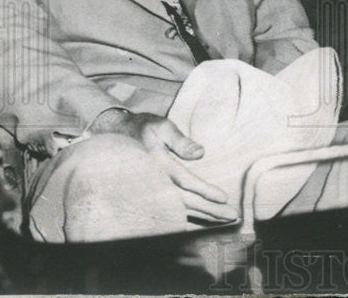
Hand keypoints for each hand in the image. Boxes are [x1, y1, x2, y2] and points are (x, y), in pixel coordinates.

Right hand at [89, 109, 237, 222]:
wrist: (115, 137)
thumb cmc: (143, 128)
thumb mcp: (161, 126)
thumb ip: (180, 140)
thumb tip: (200, 153)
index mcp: (157, 163)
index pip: (184, 181)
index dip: (204, 191)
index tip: (223, 198)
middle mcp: (153, 181)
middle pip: (184, 201)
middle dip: (209, 210)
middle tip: (232, 215)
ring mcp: (150, 191)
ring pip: (179, 209)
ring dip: (203, 216)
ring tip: (225, 220)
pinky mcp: (150, 196)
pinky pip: (171, 211)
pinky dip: (189, 217)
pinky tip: (204, 222)